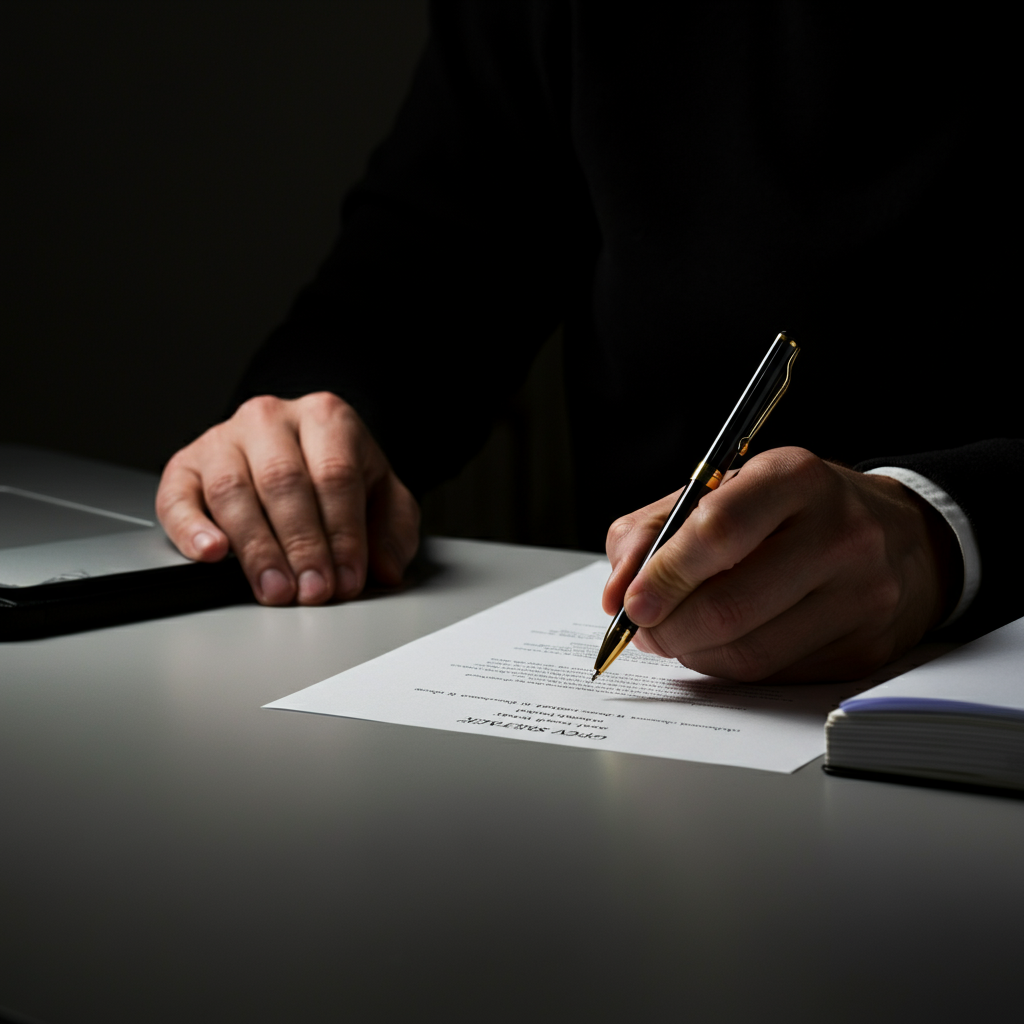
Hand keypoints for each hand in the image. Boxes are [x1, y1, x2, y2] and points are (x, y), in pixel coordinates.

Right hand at [157, 393, 419, 604]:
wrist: (298, 447)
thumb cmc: (340, 475)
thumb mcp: (383, 496)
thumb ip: (393, 530)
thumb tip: (386, 568)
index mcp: (326, 417)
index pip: (334, 475)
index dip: (343, 533)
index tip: (347, 577)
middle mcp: (270, 418)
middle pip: (283, 482)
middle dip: (302, 545)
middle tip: (313, 589)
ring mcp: (224, 438)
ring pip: (233, 491)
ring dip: (256, 549)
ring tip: (276, 588)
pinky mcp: (186, 464)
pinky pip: (178, 497)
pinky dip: (191, 528)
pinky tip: (212, 552)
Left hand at [602, 447, 958, 681]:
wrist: (900, 537)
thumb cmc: (792, 511)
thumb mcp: (722, 491)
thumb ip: (653, 531)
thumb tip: (614, 595)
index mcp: (795, 477)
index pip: (719, 529)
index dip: (664, 574)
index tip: (631, 602)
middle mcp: (839, 532)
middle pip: (731, 604)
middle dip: (669, 627)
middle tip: (643, 629)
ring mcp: (862, 595)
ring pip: (750, 652)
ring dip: (694, 654)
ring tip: (677, 637)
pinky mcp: (866, 647)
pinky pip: (775, 676)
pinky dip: (730, 669)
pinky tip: (721, 646)